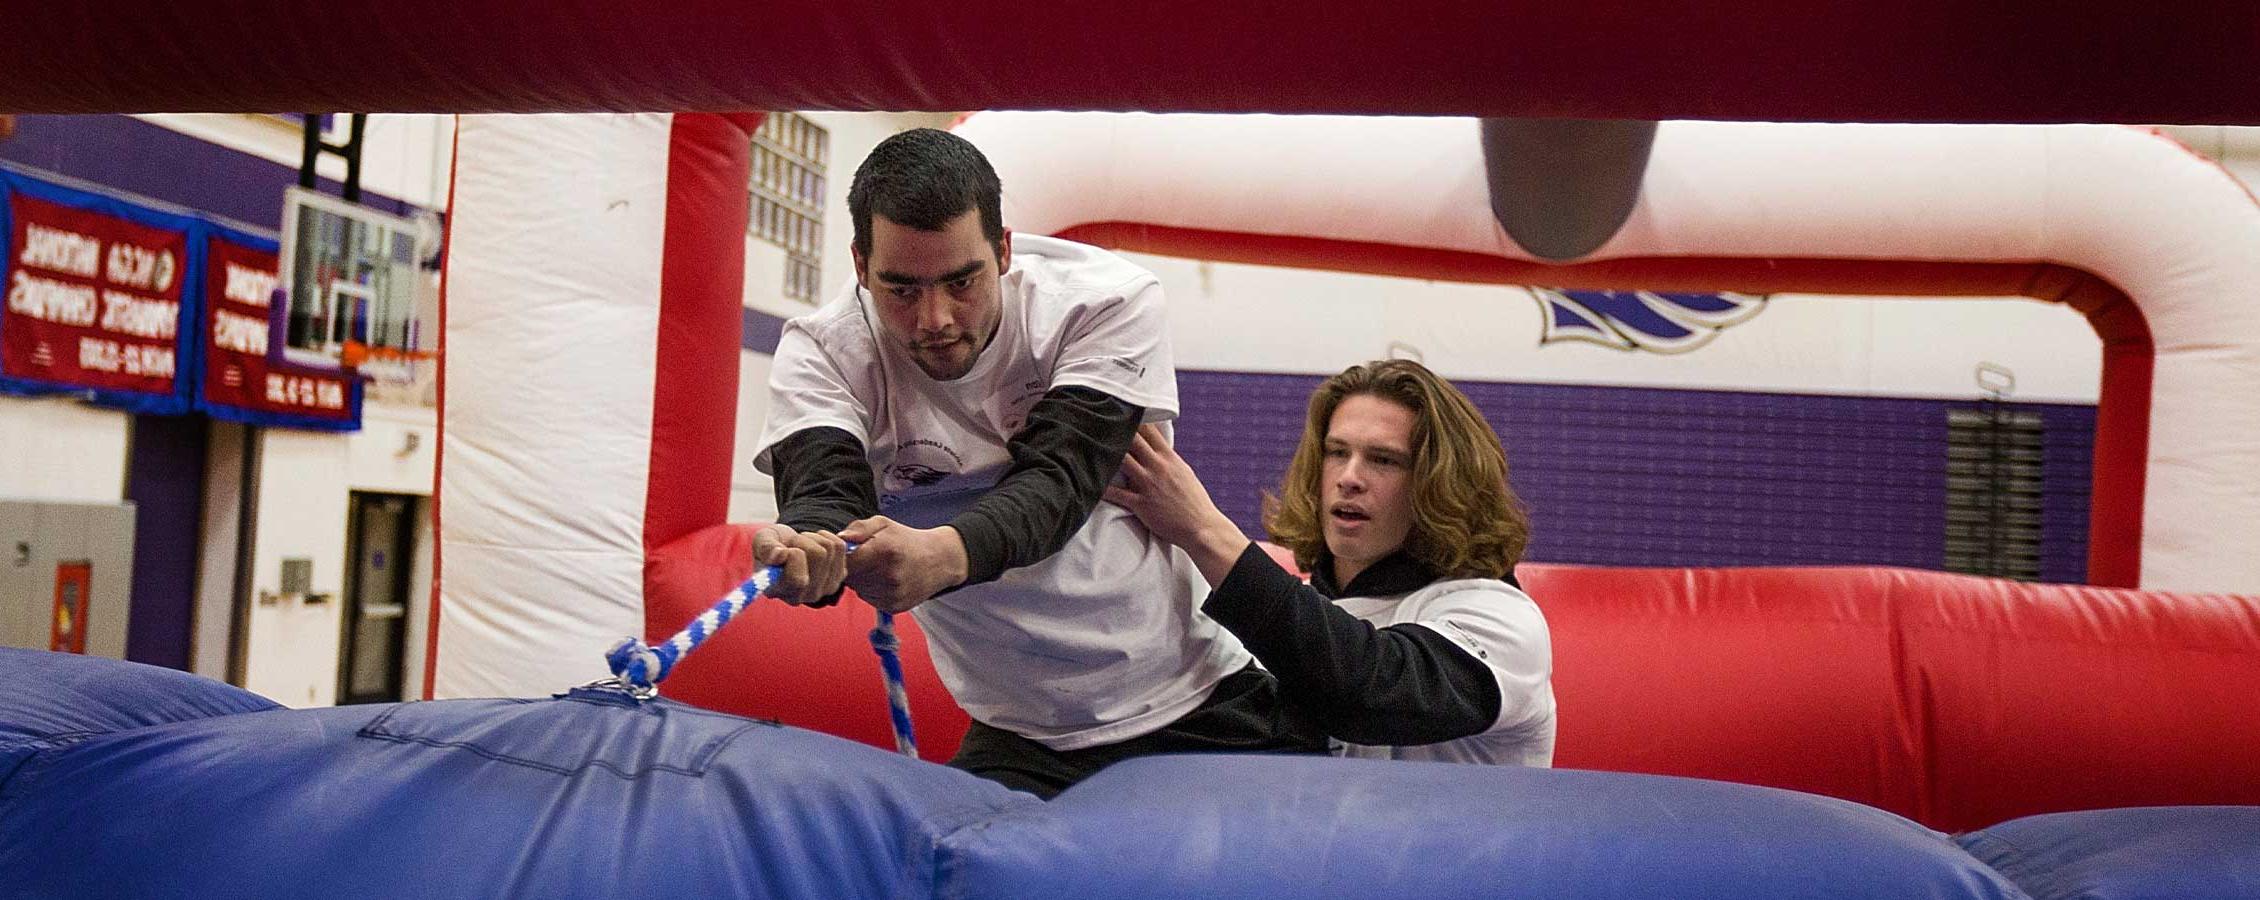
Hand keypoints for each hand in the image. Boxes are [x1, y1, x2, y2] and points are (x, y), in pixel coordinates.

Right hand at [752, 523, 849, 605]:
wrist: (787, 546)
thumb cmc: (772, 545)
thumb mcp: (762, 540)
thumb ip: (766, 548)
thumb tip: (780, 555)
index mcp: (779, 591)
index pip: (798, 580)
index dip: (793, 555)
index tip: (784, 549)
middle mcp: (803, 596)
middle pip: (818, 555)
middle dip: (802, 541)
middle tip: (791, 544)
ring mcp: (824, 589)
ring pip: (829, 548)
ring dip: (813, 538)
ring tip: (801, 544)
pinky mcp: (839, 577)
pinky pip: (839, 546)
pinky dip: (826, 536)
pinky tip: (815, 543)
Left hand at [839, 516, 967, 613]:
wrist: (939, 561)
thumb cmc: (906, 540)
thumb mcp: (884, 524)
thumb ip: (859, 528)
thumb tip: (838, 539)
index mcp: (884, 551)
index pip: (845, 561)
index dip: (843, 556)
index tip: (851, 551)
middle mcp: (889, 575)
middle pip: (850, 577)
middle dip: (852, 568)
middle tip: (867, 558)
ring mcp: (892, 594)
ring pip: (858, 589)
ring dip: (861, 580)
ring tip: (878, 568)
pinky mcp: (894, 607)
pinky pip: (869, 599)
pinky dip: (871, 590)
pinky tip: (885, 580)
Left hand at [1103, 424, 1248, 584]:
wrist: (1200, 526)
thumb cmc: (1193, 500)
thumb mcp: (1184, 472)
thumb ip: (1168, 458)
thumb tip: (1159, 446)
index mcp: (1169, 458)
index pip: (1150, 430)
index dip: (1134, 418)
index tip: (1120, 410)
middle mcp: (1157, 467)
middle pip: (1132, 439)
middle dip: (1116, 429)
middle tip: (1098, 420)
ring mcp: (1148, 484)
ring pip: (1122, 461)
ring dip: (1106, 453)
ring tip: (1089, 444)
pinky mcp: (1141, 503)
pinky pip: (1116, 494)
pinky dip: (1102, 488)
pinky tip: (1088, 481)